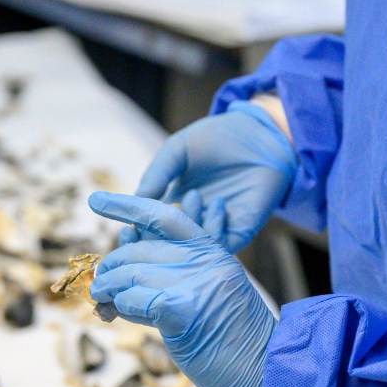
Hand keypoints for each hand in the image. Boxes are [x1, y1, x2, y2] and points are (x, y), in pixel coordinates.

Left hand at [89, 191, 275, 386]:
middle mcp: (206, 261)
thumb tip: (121, 279)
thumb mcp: (209, 300)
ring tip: (101, 301)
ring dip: (108, 289)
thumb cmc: (235, 347)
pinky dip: (118, 308)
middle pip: (141, 249)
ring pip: (132, 273)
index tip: (97, 200)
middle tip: (99, 286)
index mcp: (215, 253)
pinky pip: (133, 299)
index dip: (129, 206)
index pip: (165, 217)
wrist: (266, 376)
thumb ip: (173, 282)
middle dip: (112, 267)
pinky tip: (114, 315)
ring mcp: (196, 282)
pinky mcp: (181, 308)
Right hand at [121, 101, 296, 252]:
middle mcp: (189, 222)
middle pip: (165, 249)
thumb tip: (135, 200)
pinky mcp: (238, 232)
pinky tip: (218, 203)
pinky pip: (220, 246)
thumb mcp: (178, 150)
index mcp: (170, 204)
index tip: (125, 235)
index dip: (133, 236)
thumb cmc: (217, 138)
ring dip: (187, 231)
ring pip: (191, 250)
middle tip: (151, 235)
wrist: (261, 135)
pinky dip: (214, 231)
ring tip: (193, 197)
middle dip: (153, 248)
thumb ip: (157, 174)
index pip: (145, 230)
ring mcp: (213, 230)